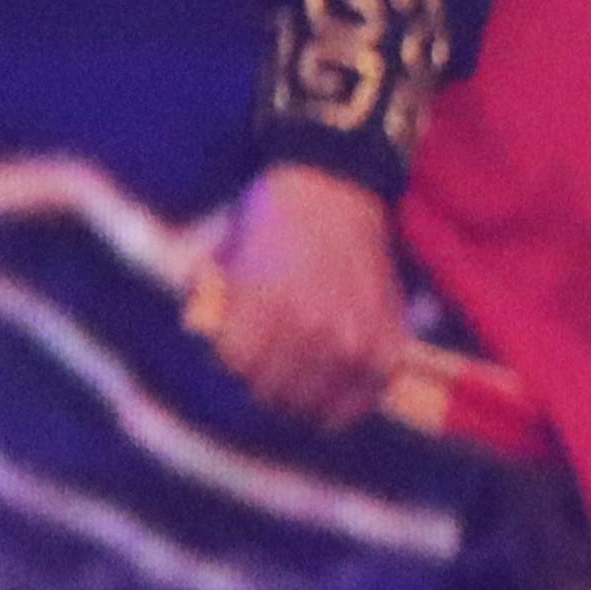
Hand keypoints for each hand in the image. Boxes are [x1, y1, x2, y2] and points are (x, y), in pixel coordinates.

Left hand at [187, 162, 414, 432]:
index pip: (236, 369)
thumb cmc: (270, 220)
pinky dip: (353, 402)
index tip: (237, 360)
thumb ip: (213, 304)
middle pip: (274, 392)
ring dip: (305, 402)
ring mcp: (352, 333)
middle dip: (263, 388)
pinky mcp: (387, 333)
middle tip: (266, 380)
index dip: (231, 367)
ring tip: (300, 395)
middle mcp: (308, 326)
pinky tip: (339, 402)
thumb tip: (203, 340)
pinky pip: (370, 390)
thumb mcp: (224, 257)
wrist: (333, 187)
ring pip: (320, 400)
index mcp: (262, 306)